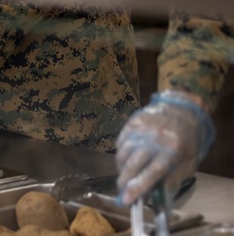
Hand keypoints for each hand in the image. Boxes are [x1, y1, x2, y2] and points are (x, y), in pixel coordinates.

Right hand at [116, 90, 214, 205]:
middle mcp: (154, 139)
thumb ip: (173, 180)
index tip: (126, 199)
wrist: (182, 109)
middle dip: (124, 181)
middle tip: (121, 192)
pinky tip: (125, 160)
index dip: (138, 187)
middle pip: (133, 164)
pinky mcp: (131, 122)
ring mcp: (141, 129)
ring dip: (121, 169)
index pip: (151, 172)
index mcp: (172, 151)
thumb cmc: (188, 140)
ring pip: (122, 153)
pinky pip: (120, 142)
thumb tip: (156, 199)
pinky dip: (120, 154)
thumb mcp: (188, 163)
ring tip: (125, 176)